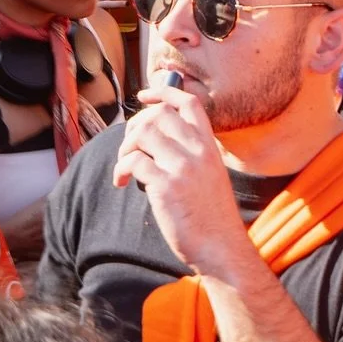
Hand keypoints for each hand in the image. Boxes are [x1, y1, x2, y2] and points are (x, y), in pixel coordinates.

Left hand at [112, 80, 249, 273]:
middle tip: (129, 145)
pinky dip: (120, 169)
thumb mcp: (210, 175)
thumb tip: (153, 135)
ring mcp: (183, 167)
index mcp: (209, 147)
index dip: (164, 92)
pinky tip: (122, 182)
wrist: (222, 249)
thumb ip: (191, 154)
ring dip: (125, 147)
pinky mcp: (167, 187)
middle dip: (136, 124)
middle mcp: (198, 151)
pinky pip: (133, 161)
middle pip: (159, 114)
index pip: (188, 104)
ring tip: (124, 165)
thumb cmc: (211, 217)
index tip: (144, 96)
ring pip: (143, 133)